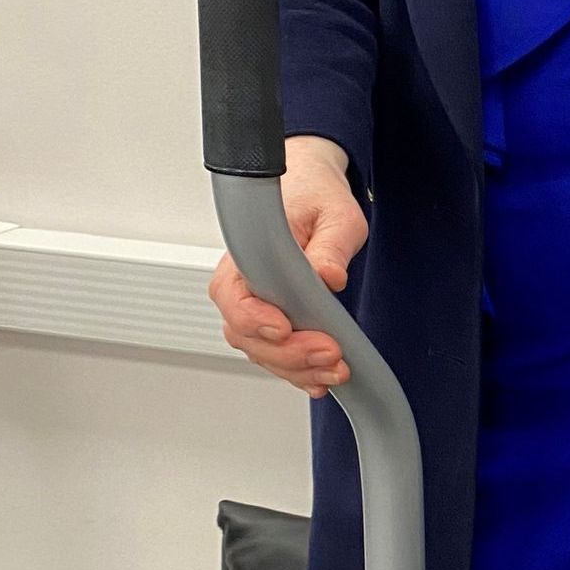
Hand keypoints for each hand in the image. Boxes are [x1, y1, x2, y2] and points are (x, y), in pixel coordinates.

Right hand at [209, 135, 366, 396]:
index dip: (256, 318)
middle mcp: (242, 283)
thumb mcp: (335, 213)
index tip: (285, 328)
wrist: (312, 189)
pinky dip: (297, 370)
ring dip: (297, 368)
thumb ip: (330, 244)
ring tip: (335, 371)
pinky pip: (275, 352)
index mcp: (247, 253)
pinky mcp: (272, 317)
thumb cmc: (316, 196)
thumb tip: (328, 276)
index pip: (234, 296)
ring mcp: (255, 304)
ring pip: (261, 350)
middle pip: (247, 333)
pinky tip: (318, 380)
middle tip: (331, 355)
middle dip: (289, 353)